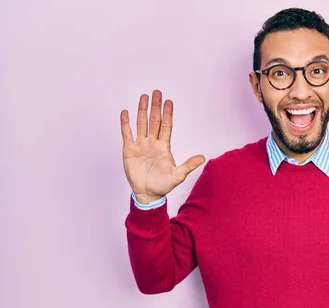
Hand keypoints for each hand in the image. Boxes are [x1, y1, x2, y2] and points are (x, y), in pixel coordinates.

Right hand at [120, 90, 205, 204]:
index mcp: (164, 146)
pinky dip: (125, 123)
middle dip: (155, 107)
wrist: (147, 194)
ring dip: (141, 110)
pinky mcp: (129, 150)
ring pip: (141, 124)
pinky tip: (125, 112)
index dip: (168, 114)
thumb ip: (188, 165)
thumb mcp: (177, 176)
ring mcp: (140, 145)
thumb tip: (203, 158)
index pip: (166, 126)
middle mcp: (152, 143)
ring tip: (143, 97)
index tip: (169, 101)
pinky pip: (127, 134)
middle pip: (154, 121)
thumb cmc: (163, 185)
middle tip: (157, 92)